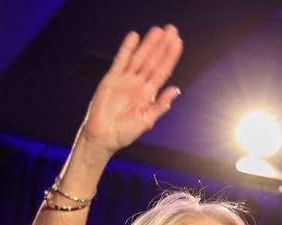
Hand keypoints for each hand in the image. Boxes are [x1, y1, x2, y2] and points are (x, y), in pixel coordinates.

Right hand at [74, 25, 183, 163]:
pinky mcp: (111, 79)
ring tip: (157, 31)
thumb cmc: (124, 133)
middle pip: (152, 61)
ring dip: (148, 44)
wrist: (103, 137)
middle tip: (171, 30)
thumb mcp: (146, 120)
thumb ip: (160, 105)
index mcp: (148, 94)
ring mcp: (125, 80)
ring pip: (139, 58)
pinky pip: (120, 61)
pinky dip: (126, 49)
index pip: (162, 71)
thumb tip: (176, 89)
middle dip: (162, 46)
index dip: (170, 57)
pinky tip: (134, 37)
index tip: (178, 43)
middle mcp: (138, 84)